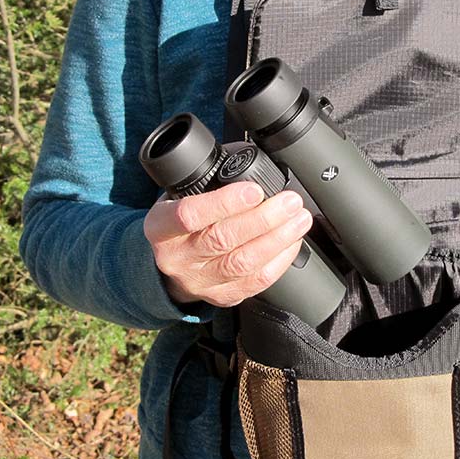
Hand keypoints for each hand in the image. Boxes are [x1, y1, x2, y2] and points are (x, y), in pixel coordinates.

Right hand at [143, 182, 312, 306]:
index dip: (224, 203)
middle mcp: (177, 258)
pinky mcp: (221, 296)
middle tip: (289, 202)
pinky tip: (292, 242)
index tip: (254, 190)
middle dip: (263, 219)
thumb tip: (252, 162)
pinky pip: (256, 281)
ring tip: (298, 219)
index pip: (189, 215)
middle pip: (222, 240)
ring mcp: (198, 281)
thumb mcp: (180, 198)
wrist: (169, 265)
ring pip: (243, 263)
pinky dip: (279, 260)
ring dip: (278, 239)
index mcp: (161, 228)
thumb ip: (209, 184)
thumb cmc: (180, 225)